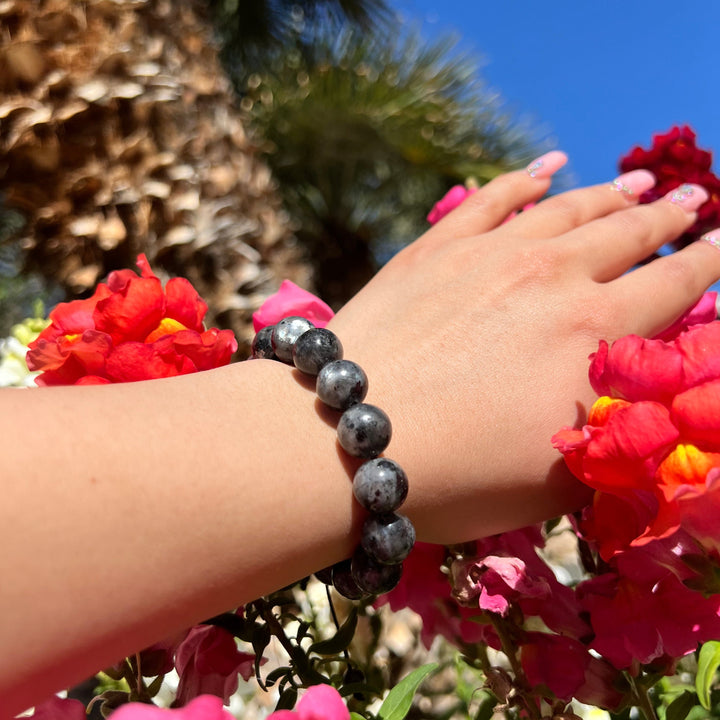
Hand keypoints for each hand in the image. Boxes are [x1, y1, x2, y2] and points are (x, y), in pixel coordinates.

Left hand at [328, 152, 718, 543]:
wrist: (352, 437)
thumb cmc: (460, 476)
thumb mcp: (561, 477)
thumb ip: (613, 430)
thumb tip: (638, 397)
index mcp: (597, 331)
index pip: (674, 286)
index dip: (706, 263)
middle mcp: (554, 276)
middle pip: (627, 235)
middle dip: (668, 218)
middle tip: (690, 201)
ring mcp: (491, 253)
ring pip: (567, 209)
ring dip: (609, 193)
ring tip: (638, 181)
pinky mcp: (437, 247)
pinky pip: (493, 198)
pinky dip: (525, 178)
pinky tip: (547, 166)